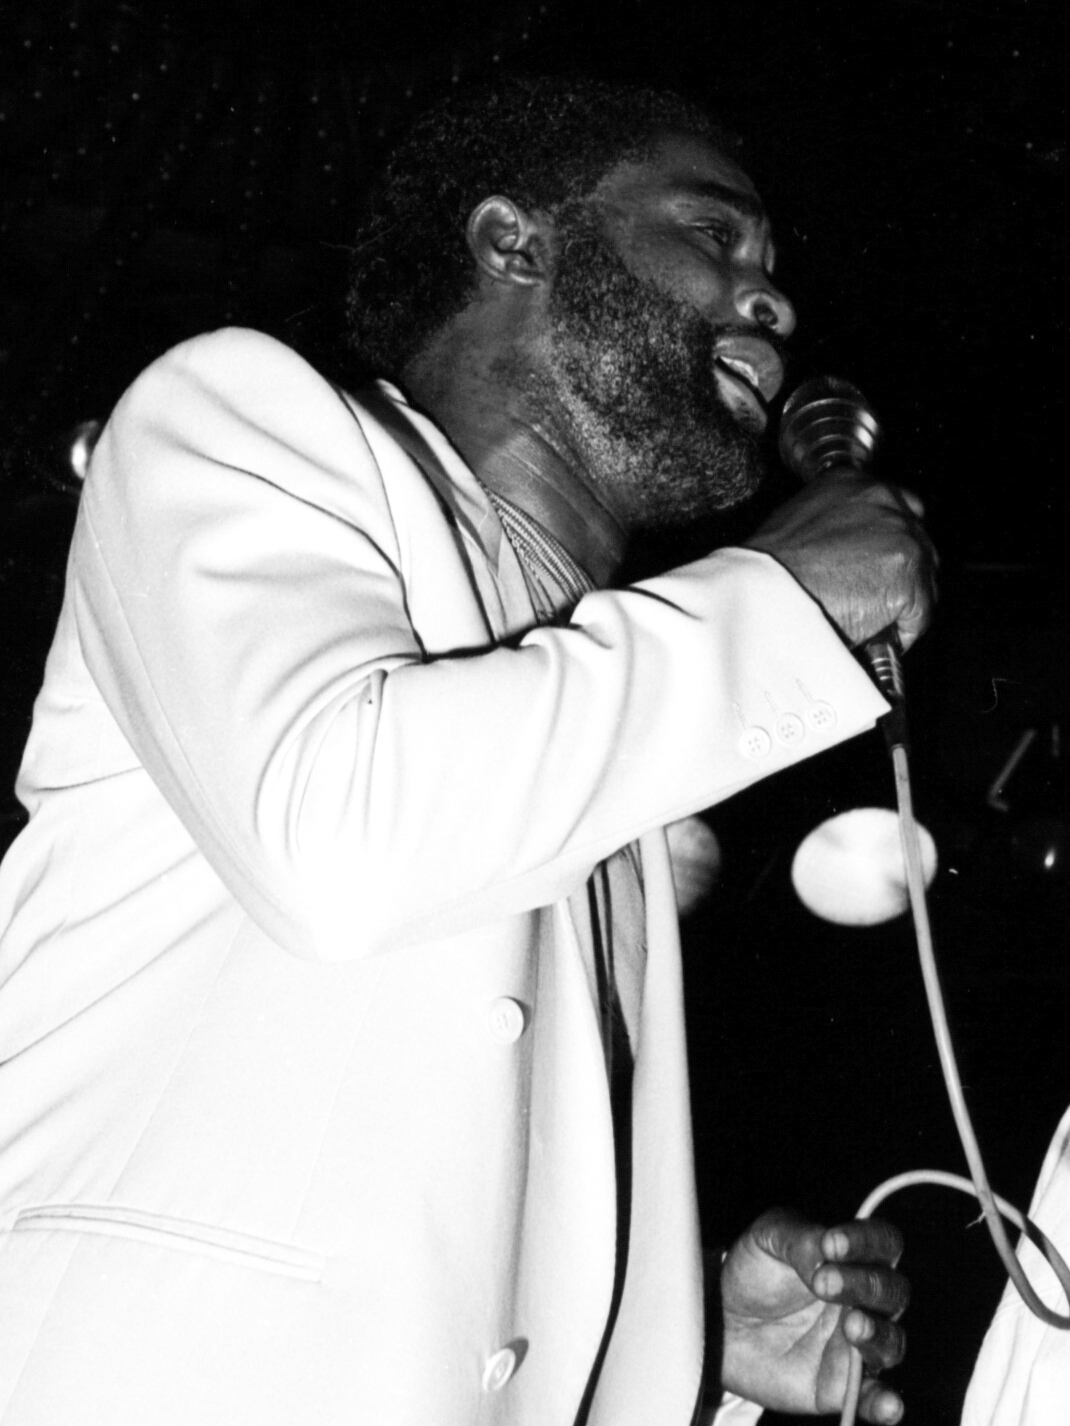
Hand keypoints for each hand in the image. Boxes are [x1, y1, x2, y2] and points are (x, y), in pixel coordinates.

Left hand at [720, 1207, 908, 1422]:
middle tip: (823, 1283)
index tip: (831, 1243)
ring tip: (852, 1327)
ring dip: (877, 1335)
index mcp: (854, 1257)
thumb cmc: (757, 1270)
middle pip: (892, 1292)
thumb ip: (801, 1239)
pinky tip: (889, 1406)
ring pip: (890, 1342)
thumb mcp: (769, 1237)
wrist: (724, 1318)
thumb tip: (826, 1257)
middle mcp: (865, 1301)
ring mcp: (857, 1345)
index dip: (866, 1240)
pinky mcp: (841, 1385)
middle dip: (863, 1284)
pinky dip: (885, 1403)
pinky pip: (874, 1398)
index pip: (883, 1243)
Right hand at [745, 470, 936, 650]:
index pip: (898, 507)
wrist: (761, 595)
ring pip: (922, 578)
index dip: (888, 543)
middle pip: (918, 541)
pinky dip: (900, 632)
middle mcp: (882, 500)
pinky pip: (919, 614)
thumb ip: (832, 526)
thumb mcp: (796, 525)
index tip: (879, 565)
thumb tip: (849, 551)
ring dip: (901, 601)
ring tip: (868, 620)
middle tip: (874, 598)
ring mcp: (900, 536)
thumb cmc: (765, 572)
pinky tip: (872, 635)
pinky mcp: (908, 576)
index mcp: (850, 482)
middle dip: (900, 573)